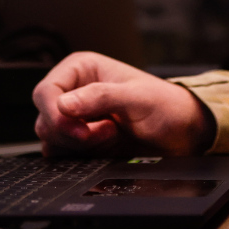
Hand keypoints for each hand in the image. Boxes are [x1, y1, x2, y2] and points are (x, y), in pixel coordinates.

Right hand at [32, 51, 215, 156]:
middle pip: (46, 120)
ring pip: (52, 141)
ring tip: (113, 136)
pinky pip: (64, 156)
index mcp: (82, 70)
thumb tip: (63, 104)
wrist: (183, 134)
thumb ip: (101, 97)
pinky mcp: (82, 144)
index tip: (81, 130)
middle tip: (109, 132)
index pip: (45, 92)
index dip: (56, 115)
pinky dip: (83, 158)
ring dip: (81, 147)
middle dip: (75, 134)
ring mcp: (76, 120)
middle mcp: (75, 93)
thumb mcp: (138, 97)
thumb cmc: (166, 106)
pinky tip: (108, 149)